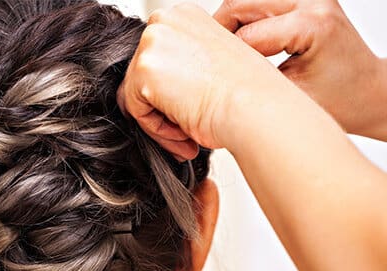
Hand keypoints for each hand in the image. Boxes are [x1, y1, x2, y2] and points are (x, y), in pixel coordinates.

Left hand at [118, 3, 285, 159]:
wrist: (255, 109)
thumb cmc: (245, 94)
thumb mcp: (209, 64)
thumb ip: (181, 63)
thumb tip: (162, 82)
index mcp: (182, 16)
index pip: (156, 59)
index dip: (170, 91)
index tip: (189, 110)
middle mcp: (164, 21)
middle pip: (140, 76)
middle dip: (162, 108)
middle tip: (186, 131)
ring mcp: (152, 42)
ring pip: (134, 94)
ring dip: (159, 120)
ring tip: (187, 135)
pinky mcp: (144, 69)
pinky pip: (133, 109)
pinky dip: (155, 129)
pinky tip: (183, 133)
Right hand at [214, 0, 386, 138]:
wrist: (366, 91)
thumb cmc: (338, 100)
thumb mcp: (287, 97)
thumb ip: (251, 81)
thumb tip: (212, 76)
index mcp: (312, 24)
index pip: (245, 36)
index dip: (221, 61)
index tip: (207, 82)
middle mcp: (312, 0)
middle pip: (239, 4)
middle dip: (218, 34)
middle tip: (208, 64)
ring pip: (244, 0)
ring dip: (229, 25)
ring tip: (224, 56)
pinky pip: (257, 2)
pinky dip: (243, 21)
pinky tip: (241, 45)